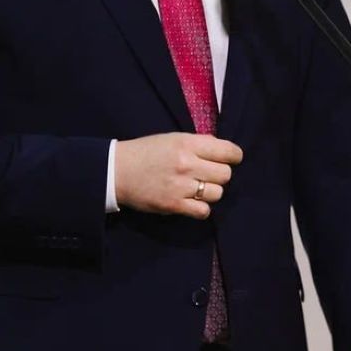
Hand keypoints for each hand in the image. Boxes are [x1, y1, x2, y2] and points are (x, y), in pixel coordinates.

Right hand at [113, 133, 242, 218]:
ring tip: (197, 188)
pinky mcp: (174, 205)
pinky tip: (192, 201)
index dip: (233, 156)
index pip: (228, 151)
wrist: (117, 170)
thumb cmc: (146, 152)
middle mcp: (187, 164)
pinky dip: (201, 208)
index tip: (229, 159)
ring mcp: (181, 186)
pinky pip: (203, 211)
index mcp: (187, 144)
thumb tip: (222, 150)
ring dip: (210, 192)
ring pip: (217, 193)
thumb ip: (198, 143)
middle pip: (225, 174)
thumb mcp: (172, 139)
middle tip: (207, 174)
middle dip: (220, 174)